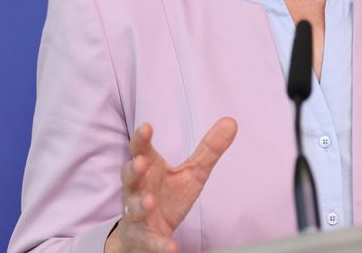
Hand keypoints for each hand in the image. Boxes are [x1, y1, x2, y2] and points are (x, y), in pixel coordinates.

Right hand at [106, 118, 238, 252]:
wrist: (145, 235)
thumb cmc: (167, 196)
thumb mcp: (192, 172)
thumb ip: (209, 149)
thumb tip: (231, 121)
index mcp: (149, 170)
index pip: (141, 151)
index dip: (141, 140)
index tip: (146, 127)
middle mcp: (138, 190)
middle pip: (130, 177)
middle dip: (133, 169)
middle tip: (140, 162)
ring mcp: (138, 215)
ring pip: (134, 208)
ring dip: (141, 204)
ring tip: (150, 201)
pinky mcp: (144, 239)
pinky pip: (150, 242)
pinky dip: (159, 246)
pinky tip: (172, 248)